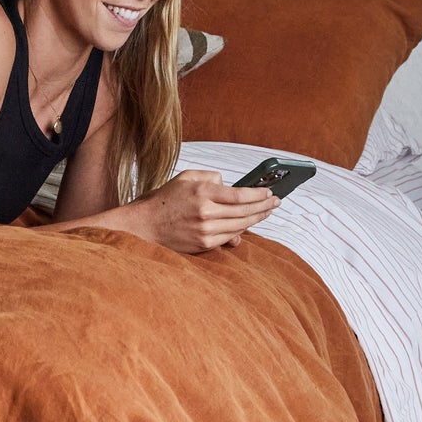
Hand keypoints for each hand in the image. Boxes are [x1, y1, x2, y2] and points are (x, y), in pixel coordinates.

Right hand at [129, 169, 278, 253]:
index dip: (259, 194)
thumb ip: (210, 176)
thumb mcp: (186, 177)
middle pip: (245, 211)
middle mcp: (206, 213)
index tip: (269, 192)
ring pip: (240, 226)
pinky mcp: (203, 244)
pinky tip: (248, 224)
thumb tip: (230, 185)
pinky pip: (229, 237)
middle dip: (264, 206)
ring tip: (266, 212)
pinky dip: (241, 231)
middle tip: (275, 202)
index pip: (240, 195)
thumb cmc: (166, 200)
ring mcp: (205, 231)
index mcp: (202, 193)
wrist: (146, 225)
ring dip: (256, 219)